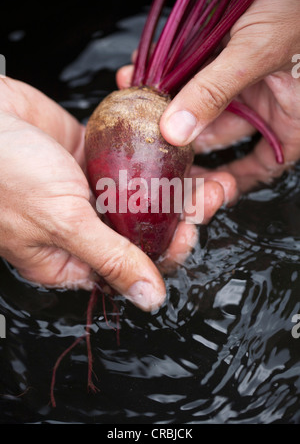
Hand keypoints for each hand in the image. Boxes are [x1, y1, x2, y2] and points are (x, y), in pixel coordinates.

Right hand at [0, 76, 230, 310]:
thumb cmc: (4, 173)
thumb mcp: (61, 221)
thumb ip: (109, 258)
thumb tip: (150, 298)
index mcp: (71, 257)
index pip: (135, 265)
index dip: (169, 249)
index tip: (192, 227)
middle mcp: (84, 226)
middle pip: (145, 228)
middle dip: (183, 212)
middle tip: (213, 193)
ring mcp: (89, 190)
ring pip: (143, 194)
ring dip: (176, 184)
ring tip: (207, 172)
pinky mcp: (91, 157)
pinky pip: (130, 160)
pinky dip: (153, 156)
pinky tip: (178, 149)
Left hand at [157, 0, 299, 192]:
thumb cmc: (299, 5)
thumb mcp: (256, 51)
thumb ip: (215, 92)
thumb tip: (176, 132)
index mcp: (288, 120)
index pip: (257, 167)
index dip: (225, 182)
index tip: (192, 190)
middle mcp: (266, 106)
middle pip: (218, 135)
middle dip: (180, 132)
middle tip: (146, 133)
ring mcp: (246, 83)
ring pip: (202, 104)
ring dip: (169, 99)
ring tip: (138, 93)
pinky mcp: (229, 60)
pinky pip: (197, 75)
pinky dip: (173, 73)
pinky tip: (148, 69)